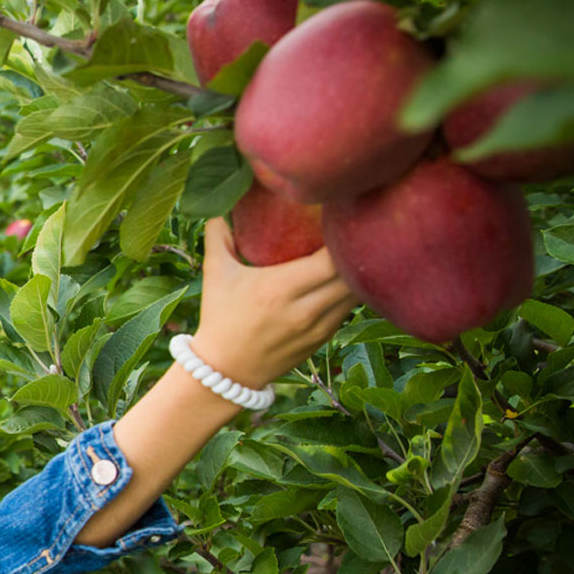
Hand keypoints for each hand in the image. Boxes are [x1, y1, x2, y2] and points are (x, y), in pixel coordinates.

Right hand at [189, 218, 358, 388]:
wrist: (225, 370)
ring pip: (356, 293)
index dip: (341, 237)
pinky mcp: (323, 339)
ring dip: (357, 273)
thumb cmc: (219, 317)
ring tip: (354, 251)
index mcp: (280, 287)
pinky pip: (348, 309)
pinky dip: (349, 292)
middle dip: (356, 251)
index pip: (331, 257)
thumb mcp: (215, 273)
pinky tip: (344, 278)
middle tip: (354, 229)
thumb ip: (218, 235)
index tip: (340, 217)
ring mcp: (318, 327)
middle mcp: (305, 308)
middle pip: (352, 273)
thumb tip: (221, 203)